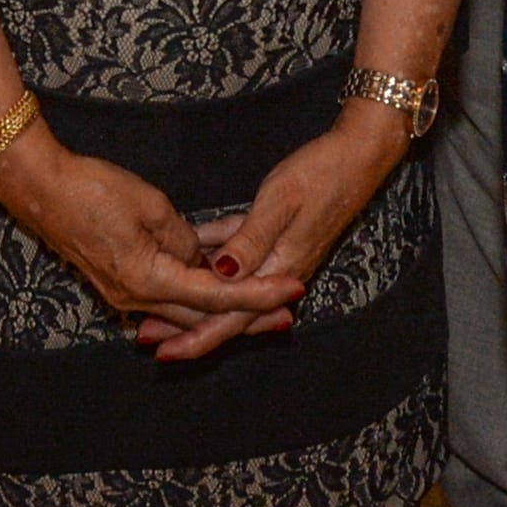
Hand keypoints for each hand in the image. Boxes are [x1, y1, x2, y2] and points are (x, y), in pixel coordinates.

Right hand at [0, 137, 297, 359]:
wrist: (38, 188)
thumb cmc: (92, 188)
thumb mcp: (151, 205)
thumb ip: (184, 237)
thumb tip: (199, 256)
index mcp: (149, 280)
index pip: (219, 294)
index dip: (260, 293)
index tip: (295, 291)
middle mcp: (137, 298)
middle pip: (204, 316)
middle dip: (248, 315)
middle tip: (288, 315)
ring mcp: (124, 294)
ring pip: (183, 311)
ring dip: (221, 309)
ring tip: (260, 308)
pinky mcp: (116, 282)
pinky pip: (163, 299)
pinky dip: (192, 298)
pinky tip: (209, 290)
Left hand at [148, 115, 405, 355]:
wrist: (361, 155)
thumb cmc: (321, 173)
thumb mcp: (281, 201)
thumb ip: (250, 239)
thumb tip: (222, 276)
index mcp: (281, 269)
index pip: (232, 317)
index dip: (196, 337)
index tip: (163, 351)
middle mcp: (280, 273)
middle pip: (227, 311)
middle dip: (186, 325)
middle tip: (145, 334)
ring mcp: (280, 257)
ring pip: (230, 287)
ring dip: (195, 295)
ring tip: (156, 306)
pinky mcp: (279, 240)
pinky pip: (239, 259)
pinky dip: (212, 261)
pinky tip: (187, 257)